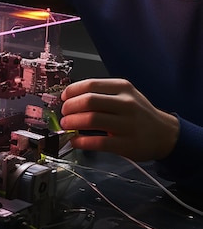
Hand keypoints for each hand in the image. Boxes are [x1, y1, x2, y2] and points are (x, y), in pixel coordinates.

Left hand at [59, 78, 178, 160]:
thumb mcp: (126, 96)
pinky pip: (97, 142)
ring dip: (72, 122)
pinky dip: (81, 141)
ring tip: (67, 125)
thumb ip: (101, 94)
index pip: (91, 84)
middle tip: (64, 113)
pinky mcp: (126, 144)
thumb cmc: (139, 114)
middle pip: (88, 101)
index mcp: (124, 88)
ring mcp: (127, 124)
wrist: (164, 134)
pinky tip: (76, 141)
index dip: (72, 91)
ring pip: (91, 120)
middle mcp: (127, 104)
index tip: (64, 97)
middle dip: (69, 107)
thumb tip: (71, 98)